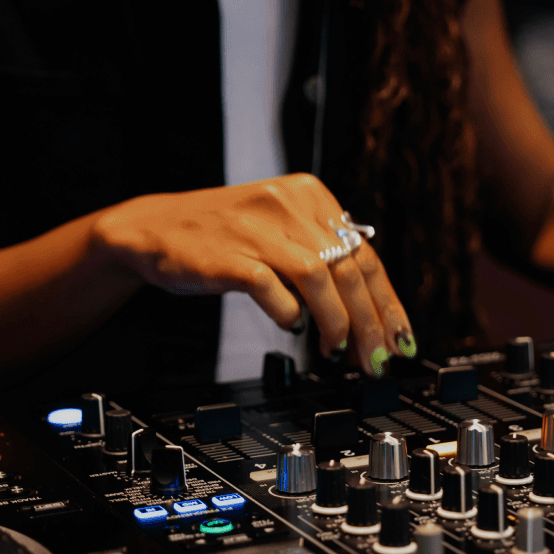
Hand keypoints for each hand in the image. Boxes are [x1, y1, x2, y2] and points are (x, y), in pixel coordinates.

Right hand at [89, 173, 416, 376]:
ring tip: (337, 352)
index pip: (364, 254)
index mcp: (309, 195)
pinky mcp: (228, 256)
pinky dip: (289, 312)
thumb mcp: (278, 229)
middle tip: (377, 359)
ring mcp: (257, 229)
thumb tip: (367, 307)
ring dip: (337, 322)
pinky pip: (271, 288)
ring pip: (319, 277)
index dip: (387, 303)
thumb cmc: (219, 236)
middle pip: (348, 268)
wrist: (154, 228)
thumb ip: (320, 254)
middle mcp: (287, 205)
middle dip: (370, 322)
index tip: (399, 339)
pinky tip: (292, 326)